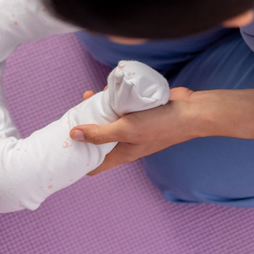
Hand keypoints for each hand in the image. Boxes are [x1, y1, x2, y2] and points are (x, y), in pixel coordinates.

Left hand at [74, 86, 198, 173]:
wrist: (191, 110)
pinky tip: (107, 88)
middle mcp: (124, 143)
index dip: (77, 160)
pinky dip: (111, 99)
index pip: (93, 166)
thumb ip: (99, 133)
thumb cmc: (161, 125)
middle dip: (83, 127)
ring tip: (89, 95)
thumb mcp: (126, 130)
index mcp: (120, 154)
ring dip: (97, 108)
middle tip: (74, 113)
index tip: (63, 148)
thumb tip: (72, 135)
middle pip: (96, 139)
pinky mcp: (138, 113)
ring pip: (106, 120)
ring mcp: (131, 127)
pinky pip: (118, 107)